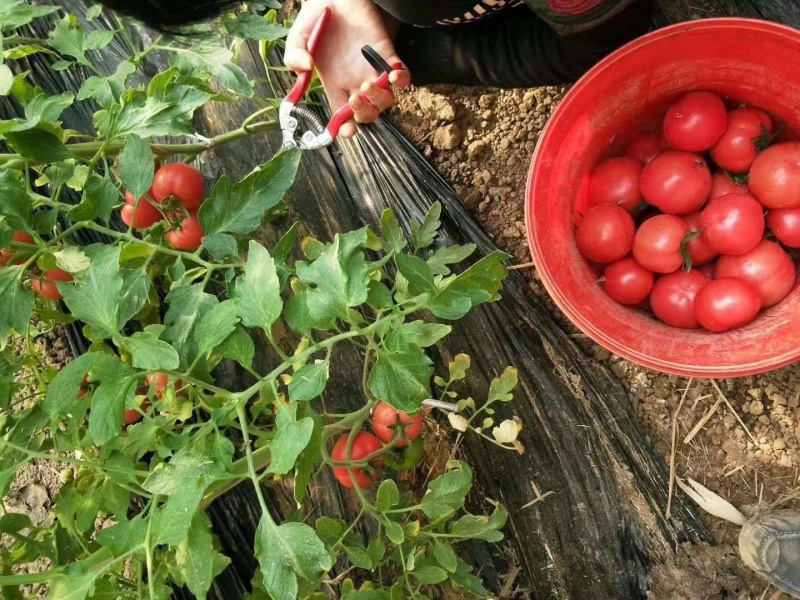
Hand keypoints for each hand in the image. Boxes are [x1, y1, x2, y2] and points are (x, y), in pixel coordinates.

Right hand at [284, 0, 410, 138]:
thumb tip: (303, 68)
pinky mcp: (386, 53)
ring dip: (379, 99)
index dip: (345, 128)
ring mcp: (372, 69)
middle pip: (367, 113)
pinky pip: (402, 76)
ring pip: (385, 100)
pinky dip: (401, 79)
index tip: (347, 131)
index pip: (342, 115)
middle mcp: (354, 81)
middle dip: (363, 113)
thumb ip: (294, 54)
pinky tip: (392, 74)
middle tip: (355, 98)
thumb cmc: (318, 17)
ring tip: (367, 84)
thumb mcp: (298, 36)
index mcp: (334, 83)